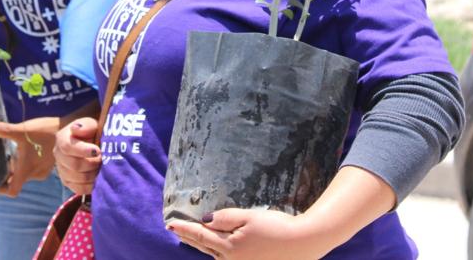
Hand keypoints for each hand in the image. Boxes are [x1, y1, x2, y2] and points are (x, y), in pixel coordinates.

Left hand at [0, 117, 58, 195]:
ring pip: (25, 173)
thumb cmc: (46, 131)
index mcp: (27, 170)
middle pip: (16, 180)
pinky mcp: (48, 164)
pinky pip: (33, 168)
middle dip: (7, 172)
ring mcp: (42, 170)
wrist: (70, 129)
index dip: (1, 189)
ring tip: (10, 152)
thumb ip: (5, 130)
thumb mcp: (23, 130)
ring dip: (17, 166)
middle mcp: (35, 174)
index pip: (12, 191)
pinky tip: (25, 148)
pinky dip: (26, 162)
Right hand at [51, 118, 101, 193]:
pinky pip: (79, 189)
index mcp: (62, 138)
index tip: (97, 151)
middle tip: (103, 159)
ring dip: (93, 174)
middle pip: (74, 165)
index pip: (67, 147)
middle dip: (92, 163)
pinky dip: (91, 185)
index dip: (83, 150)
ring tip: (101, 167)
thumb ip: (85, 125)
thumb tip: (76, 129)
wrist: (90, 142)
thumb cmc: (91, 131)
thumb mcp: (90, 124)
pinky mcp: (68, 182)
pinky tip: (98, 177)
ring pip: (78, 178)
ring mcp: (62, 170)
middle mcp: (58, 155)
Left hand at [167, 209, 323, 259]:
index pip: (201, 236)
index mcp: (229, 248)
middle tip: (175, 229)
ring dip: (203, 245)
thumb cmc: (276, 227)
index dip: (184, 229)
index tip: (170, 224)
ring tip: (192, 236)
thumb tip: (205, 220)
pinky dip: (218, 251)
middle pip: (205, 247)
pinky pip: (228, 259)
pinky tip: (217, 247)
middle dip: (190, 238)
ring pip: (216, 255)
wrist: (303, 244)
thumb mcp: (249, 217)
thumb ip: (225, 218)